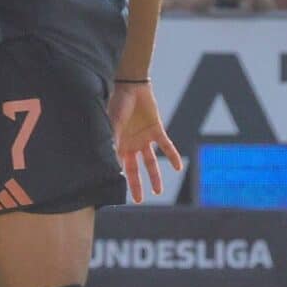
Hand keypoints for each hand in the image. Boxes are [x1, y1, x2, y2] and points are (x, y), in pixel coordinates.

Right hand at [109, 80, 184, 196]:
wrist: (131, 85)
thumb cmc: (117, 103)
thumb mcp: (113, 124)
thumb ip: (112, 140)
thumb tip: (107, 159)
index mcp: (118, 144)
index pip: (118, 165)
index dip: (118, 178)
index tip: (117, 193)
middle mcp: (131, 144)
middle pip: (134, 169)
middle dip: (136, 184)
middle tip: (137, 200)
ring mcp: (144, 138)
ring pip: (150, 162)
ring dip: (155, 176)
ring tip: (158, 191)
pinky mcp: (157, 130)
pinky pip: (166, 146)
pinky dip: (173, 156)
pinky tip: (178, 168)